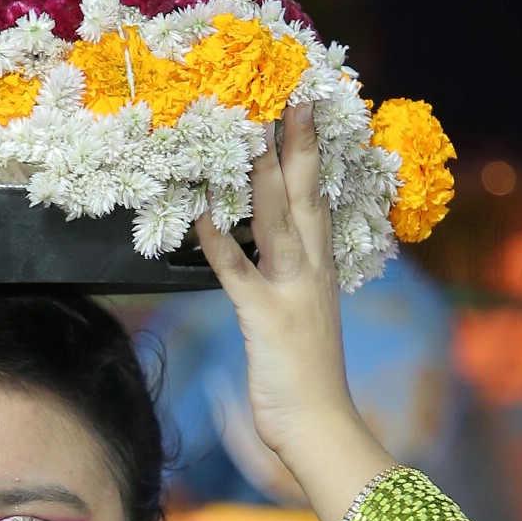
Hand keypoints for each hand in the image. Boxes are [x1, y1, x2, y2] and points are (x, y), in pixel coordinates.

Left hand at [194, 105, 384, 520]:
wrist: (321, 426)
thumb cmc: (307, 380)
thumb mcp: (304, 321)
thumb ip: (293, 286)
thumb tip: (271, 262)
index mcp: (321, 269)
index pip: (318, 198)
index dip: (311, 153)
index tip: (305, 109)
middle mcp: (312, 271)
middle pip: (305, 193)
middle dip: (297, 143)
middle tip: (289, 94)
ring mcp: (291, 292)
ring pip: (277, 220)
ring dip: (261, 174)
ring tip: (247, 130)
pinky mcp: (266, 318)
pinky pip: (238, 271)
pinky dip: (219, 240)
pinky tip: (200, 211)